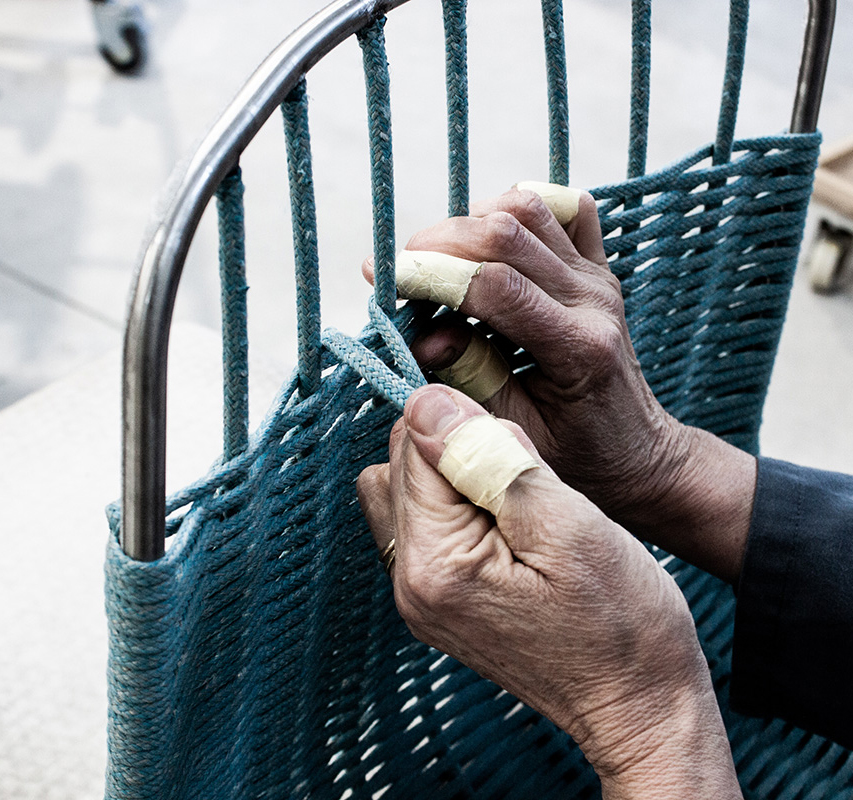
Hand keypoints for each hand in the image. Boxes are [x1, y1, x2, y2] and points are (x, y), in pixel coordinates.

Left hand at [357, 385, 740, 798]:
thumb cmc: (622, 624)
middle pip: (400, 466)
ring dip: (452, 475)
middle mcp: (410, 584)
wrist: (639, 704)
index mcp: (435, 565)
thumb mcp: (567, 524)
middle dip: (456, 450)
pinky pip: (423, 525)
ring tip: (514, 501)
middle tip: (525, 479)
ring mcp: (419, 597)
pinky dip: (456, 506)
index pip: (413, 447)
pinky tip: (504, 524)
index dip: (466, 426)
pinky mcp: (436, 600)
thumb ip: (489, 459)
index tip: (517, 449)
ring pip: (406, 491)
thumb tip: (426, 403)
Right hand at [364, 187, 756, 582]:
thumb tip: (424, 338)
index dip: (431, 275)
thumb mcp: (518, 435)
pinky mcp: (597, 268)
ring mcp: (598, 278)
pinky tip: (492, 238)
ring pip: (531, 208)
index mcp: (578, 348)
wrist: (638, 452)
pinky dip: (520, 209)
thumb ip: (472, 383)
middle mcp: (592, 300)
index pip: (495, 286)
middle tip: (398, 272)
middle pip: (507, 233)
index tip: (384, 279)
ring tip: (438, 259)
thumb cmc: (580, 455)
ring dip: (472, 222)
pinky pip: (565, 210)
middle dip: (439, 243)